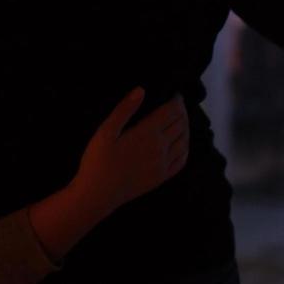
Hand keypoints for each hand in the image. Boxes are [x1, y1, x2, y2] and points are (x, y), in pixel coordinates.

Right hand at [71, 89, 188, 215]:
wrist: (98, 194)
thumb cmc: (97, 161)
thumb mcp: (105, 131)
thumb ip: (124, 110)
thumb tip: (141, 90)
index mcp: (147, 133)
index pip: (172, 111)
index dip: (177, 100)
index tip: (175, 93)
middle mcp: (160, 148)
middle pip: (181, 124)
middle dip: (182, 111)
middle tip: (177, 104)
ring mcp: (163, 164)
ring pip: (184, 141)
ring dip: (185, 127)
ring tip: (180, 120)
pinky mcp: (161, 178)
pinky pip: (182, 160)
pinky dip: (185, 148)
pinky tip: (181, 144)